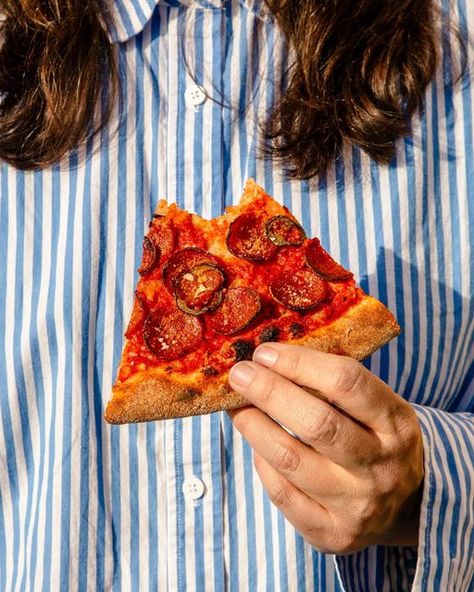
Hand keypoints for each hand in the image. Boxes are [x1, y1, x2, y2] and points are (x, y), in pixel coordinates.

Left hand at [228, 343, 423, 553]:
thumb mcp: (377, 407)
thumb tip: (271, 359)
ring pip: (290, 459)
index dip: (299, 363)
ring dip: (253, 426)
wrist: (411, 508)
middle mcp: (380, 466)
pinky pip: (282, 494)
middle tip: (239, 375)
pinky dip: (263, 464)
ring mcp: (357, 505)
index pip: (346, 383)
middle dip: (269, 392)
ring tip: (237, 407)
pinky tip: (258, 446)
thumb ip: (334, 385)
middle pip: (316, 423)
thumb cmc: (379, 440)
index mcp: (396, 423)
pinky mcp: (333, 534)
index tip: (265, 353)